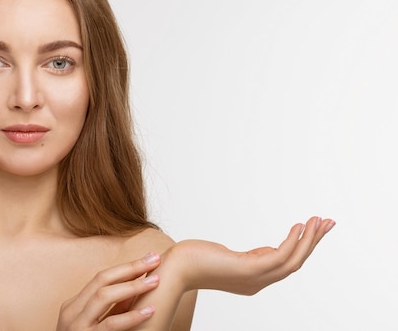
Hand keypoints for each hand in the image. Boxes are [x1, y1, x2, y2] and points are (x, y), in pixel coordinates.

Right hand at [56, 253, 161, 330]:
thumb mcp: (94, 326)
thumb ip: (112, 310)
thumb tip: (136, 289)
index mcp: (73, 306)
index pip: (101, 278)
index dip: (125, 267)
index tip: (147, 259)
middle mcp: (72, 312)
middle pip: (102, 279)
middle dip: (130, 267)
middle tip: (155, 259)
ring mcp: (77, 326)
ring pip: (104, 296)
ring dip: (132, 286)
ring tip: (155, 280)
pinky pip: (111, 324)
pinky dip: (131, 316)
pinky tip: (149, 310)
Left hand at [169, 216, 334, 294]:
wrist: (175, 268)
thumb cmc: (193, 259)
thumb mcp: (227, 256)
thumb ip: (249, 257)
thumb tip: (266, 250)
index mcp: (254, 278)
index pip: (286, 264)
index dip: (303, 247)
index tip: (312, 229)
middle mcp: (258, 282)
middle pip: (295, 263)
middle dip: (314, 242)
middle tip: (329, 222)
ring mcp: (254, 278)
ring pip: (292, 261)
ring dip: (309, 240)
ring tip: (319, 220)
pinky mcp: (247, 270)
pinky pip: (279, 256)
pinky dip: (292, 241)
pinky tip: (298, 226)